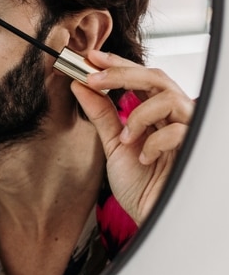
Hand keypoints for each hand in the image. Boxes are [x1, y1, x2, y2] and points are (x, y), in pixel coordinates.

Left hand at [71, 49, 193, 224]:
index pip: (141, 78)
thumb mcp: (114, 145)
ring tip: (127, 139)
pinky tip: (144, 157)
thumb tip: (79, 85)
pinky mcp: (195, 147)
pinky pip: (177, 129)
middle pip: (156, 78)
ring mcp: (187, 130)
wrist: (151, 217)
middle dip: (122, 74)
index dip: (118, 64)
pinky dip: (154, 141)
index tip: (91, 57)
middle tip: (93, 77)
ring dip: (139, 115)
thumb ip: (101, 115)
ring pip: (169, 98)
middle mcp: (174, 116)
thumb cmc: (140, 184)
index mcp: (156, 114)